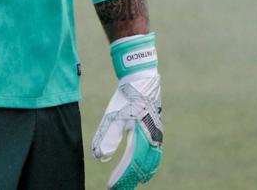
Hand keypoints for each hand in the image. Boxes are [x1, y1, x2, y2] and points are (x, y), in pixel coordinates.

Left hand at [92, 34, 162, 189]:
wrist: (142, 78)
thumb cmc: (127, 97)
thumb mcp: (114, 116)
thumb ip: (108, 137)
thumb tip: (100, 158)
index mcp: (142, 137)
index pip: (131, 165)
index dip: (121, 177)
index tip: (112, 186)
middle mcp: (152, 139)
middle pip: (143, 167)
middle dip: (131, 178)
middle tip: (120, 187)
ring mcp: (156, 134)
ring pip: (152, 160)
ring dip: (142, 172)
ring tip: (135, 180)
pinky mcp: (156, 128)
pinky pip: (155, 152)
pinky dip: (149, 162)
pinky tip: (144, 163)